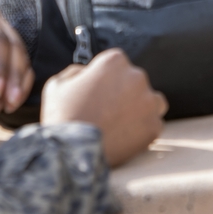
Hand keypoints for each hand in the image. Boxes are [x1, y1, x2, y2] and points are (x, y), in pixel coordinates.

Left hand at [0, 1, 32, 117]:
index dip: (1, 63)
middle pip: (15, 48)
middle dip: (13, 77)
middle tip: (8, 102)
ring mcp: (3, 38)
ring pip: (22, 62)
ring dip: (16, 88)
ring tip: (1, 108)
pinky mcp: (9, 58)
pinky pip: (23, 73)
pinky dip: (17, 92)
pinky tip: (2, 107)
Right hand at [41, 49, 166, 166]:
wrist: (72, 152)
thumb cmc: (63, 116)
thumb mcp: (58, 84)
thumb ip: (76, 71)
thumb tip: (86, 72)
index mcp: (114, 61)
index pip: (117, 63)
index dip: (107, 77)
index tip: (99, 90)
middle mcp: (136, 77)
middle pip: (135, 81)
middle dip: (124, 92)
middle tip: (107, 110)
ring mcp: (148, 102)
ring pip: (151, 101)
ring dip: (140, 108)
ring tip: (121, 123)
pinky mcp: (154, 126)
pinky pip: (153, 124)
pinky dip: (143, 130)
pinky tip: (125, 136)